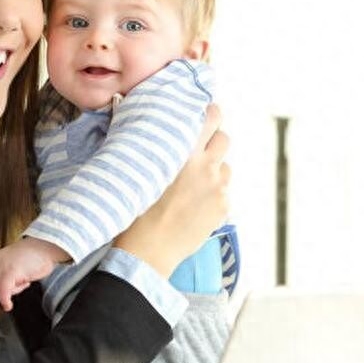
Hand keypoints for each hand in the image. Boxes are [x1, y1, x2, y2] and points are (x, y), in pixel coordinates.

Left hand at [0, 237, 66, 311]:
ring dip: (10, 291)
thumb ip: (8, 270)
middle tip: (17, 286)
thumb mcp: (17, 261)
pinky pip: (3, 291)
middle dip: (1, 290)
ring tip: (24, 284)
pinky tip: (8, 305)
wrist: (47, 246)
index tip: (6, 289)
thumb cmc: (37, 255)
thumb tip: (7, 286)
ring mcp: (3, 266)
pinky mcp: (11, 271)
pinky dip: (5, 300)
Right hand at [113, 104, 230, 277]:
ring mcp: (218, 188)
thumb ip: (161, 150)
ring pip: (225, 167)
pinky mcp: (223, 207)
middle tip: (199, 150)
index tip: (205, 113)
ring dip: (214, 170)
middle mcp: (207, 167)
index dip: (210, 113)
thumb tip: (165, 135)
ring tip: (194, 184)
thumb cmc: (137, 210)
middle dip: (214, 141)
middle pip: (224, 138)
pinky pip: (224, 192)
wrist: (149, 250)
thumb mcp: (145, 171)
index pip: (211, 117)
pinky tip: (194, 205)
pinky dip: (213, 194)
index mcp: (185, 153)